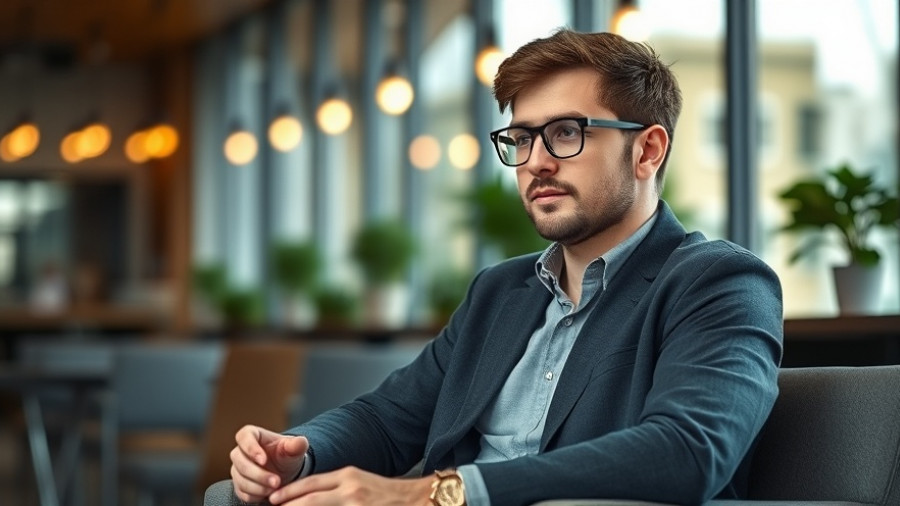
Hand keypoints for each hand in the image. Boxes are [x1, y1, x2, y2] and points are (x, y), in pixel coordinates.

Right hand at [230, 424, 308, 503]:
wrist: (285, 471)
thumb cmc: (286, 455)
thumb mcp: (294, 449)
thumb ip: (297, 445)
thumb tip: (300, 441)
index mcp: (253, 435)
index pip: (244, 436)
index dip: (251, 448)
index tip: (263, 460)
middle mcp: (240, 451)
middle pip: (239, 461)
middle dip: (258, 473)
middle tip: (276, 482)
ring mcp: (237, 469)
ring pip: (240, 478)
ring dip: (257, 486)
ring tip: (275, 489)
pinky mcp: (239, 485)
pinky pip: (242, 492)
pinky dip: (255, 495)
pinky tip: (269, 494)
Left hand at [268, 466, 433, 504]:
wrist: (416, 499)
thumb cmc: (387, 493)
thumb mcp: (361, 481)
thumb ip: (338, 486)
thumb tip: (312, 495)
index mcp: (348, 476)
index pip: (311, 483)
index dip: (290, 492)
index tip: (274, 498)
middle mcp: (350, 489)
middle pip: (310, 499)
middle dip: (289, 505)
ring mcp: (356, 504)